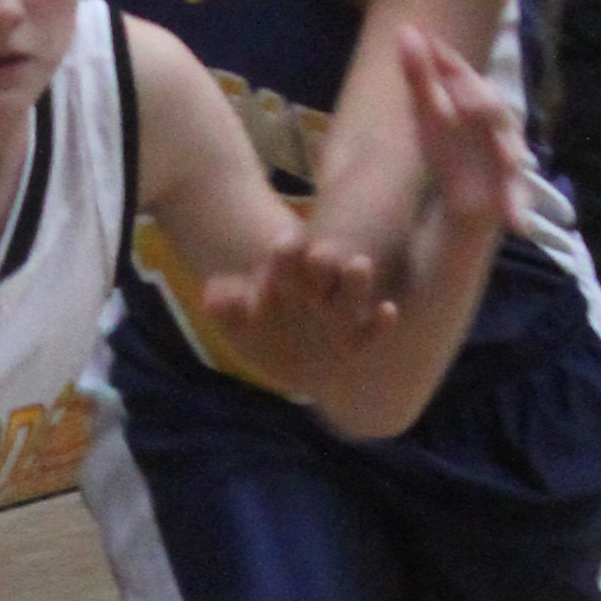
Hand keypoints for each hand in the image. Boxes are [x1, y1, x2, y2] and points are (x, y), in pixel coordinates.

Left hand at [195, 218, 403, 390]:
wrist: (296, 357)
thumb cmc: (262, 331)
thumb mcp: (238, 321)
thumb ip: (225, 307)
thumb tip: (211, 294)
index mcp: (288, 280)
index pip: (287, 261)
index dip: (286, 255)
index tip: (284, 243)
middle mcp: (318, 294)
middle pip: (322, 271)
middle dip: (321, 263)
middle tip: (319, 253)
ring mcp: (339, 316)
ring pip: (351, 292)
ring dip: (356, 281)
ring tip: (360, 265)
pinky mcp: (356, 343)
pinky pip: (373, 332)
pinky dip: (381, 323)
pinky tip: (389, 310)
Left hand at [397, 18, 532, 231]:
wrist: (468, 200)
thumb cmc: (449, 149)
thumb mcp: (428, 116)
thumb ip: (420, 76)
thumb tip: (406, 29)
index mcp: (474, 100)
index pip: (464, 77)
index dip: (451, 67)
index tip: (433, 52)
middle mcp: (496, 124)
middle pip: (493, 109)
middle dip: (482, 102)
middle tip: (464, 98)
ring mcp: (507, 157)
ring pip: (512, 152)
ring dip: (510, 154)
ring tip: (510, 159)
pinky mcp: (512, 190)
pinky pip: (517, 197)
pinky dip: (518, 207)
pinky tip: (518, 222)